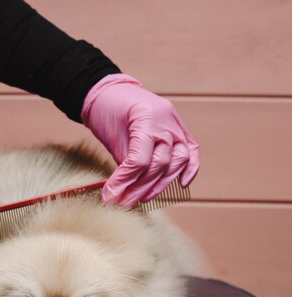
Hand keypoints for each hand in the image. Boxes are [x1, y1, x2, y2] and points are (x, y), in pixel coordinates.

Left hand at [81, 74, 199, 205]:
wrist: (111, 90)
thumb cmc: (107, 111)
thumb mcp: (111, 135)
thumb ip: (124, 160)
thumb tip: (125, 190)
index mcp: (146, 118)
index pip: (140, 160)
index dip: (124, 181)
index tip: (110, 196)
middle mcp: (166, 121)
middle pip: (159, 164)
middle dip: (140, 188)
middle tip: (122, 203)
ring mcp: (176, 124)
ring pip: (177, 162)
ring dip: (160, 185)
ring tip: (141, 200)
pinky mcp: (179, 129)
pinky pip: (191, 151)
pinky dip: (189, 169)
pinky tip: (182, 185)